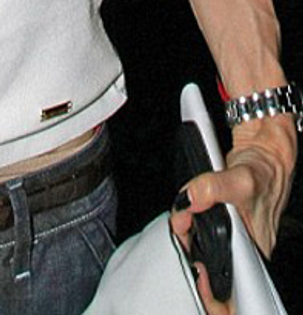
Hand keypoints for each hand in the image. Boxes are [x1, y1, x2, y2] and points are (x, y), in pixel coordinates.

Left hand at [170, 114, 296, 313]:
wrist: (262, 155)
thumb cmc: (263, 173)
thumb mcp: (242, 179)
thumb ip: (215, 187)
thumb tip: (191, 197)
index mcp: (255, 253)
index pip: (231, 289)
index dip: (210, 288)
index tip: (195, 266)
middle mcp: (243, 251)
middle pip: (212, 270)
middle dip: (190, 253)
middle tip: (182, 226)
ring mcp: (230, 238)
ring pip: (202, 251)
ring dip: (186, 236)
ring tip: (181, 216)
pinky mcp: (218, 224)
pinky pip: (198, 233)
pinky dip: (188, 224)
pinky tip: (184, 213)